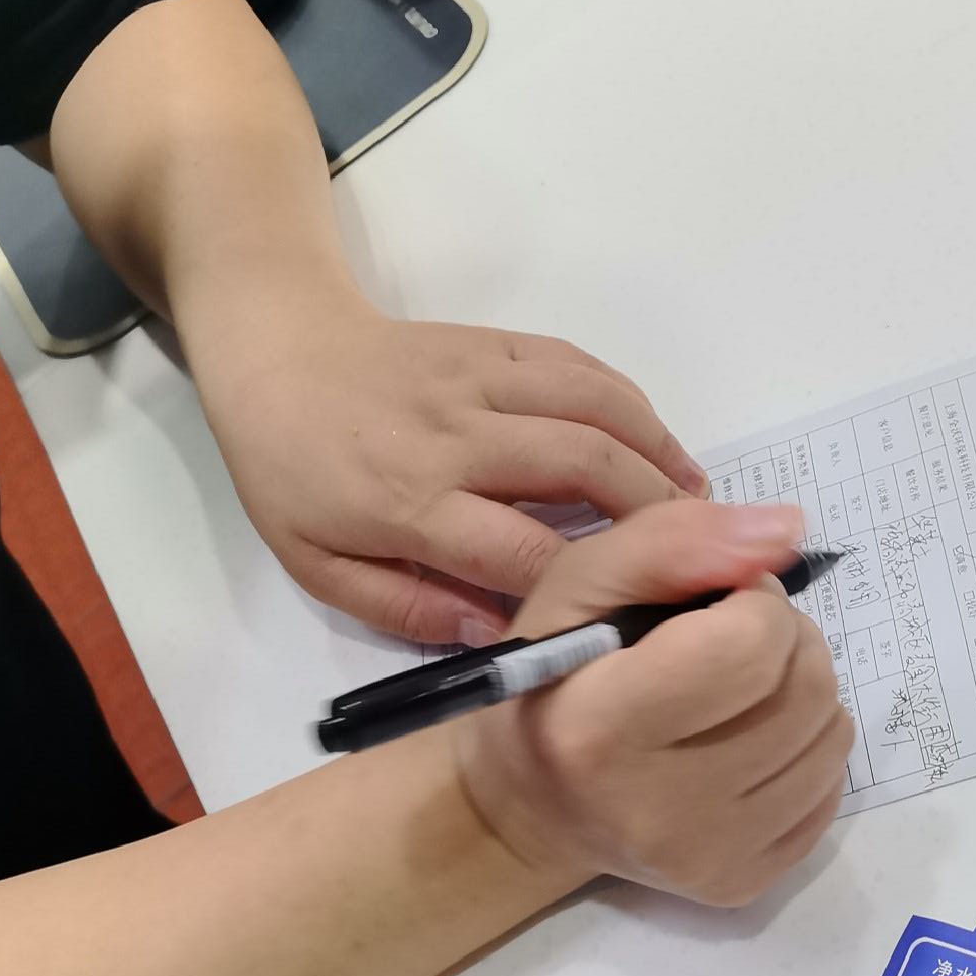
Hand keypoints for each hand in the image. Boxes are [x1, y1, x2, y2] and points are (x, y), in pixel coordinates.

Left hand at [195, 304, 707, 642]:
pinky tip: (659, 447)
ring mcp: (480, 377)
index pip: (521, 550)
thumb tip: (495, 634)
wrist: (274, 353)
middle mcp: (454, 434)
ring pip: (596, 407)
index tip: (638, 615)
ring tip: (698, 505)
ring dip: (660, 455)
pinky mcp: (496, 341)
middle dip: (654, 516)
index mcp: (407, 500)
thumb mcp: (319, 567)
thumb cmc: (294, 474)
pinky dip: (634, 405)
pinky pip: (582, 366)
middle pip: (582, 467)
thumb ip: (406, 609)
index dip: (589, 586)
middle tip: (700, 557)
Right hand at [452, 500, 853, 904]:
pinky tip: (744, 742)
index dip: (753, 600)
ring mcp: (705, 858)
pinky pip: (831, 790)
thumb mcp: (578, 584)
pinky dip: (802, 749)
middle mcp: (655, 811)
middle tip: (729, 642)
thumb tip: (787, 532)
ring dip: (801, 691)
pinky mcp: (741, 885)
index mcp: (600, 729)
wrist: (529, 807)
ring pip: (832, 737)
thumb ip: (674, 539)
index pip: (752, 645)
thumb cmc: (551, 678)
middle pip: (806, 688)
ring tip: (737, 691)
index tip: (717, 602)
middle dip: (785, 640)